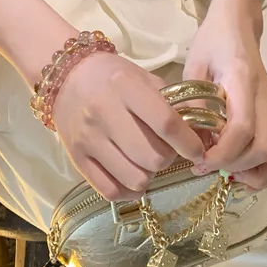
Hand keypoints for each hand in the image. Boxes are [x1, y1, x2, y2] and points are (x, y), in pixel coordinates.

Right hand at [52, 51, 206, 201]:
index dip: (188, 142)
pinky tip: (133, 177)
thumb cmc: (112, 76)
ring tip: (146, 162)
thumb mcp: (143, 77)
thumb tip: (200, 134)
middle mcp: (105, 113)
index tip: (197, 150)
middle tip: (165, 150)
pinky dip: (129, 190)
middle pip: (153, 157)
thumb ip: (171, 103)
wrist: (66, 76)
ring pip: (135, 178)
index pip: (166, 123)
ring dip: (150, 176)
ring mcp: (88, 138)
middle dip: (168, 159)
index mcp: (126, 87)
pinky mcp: (76, 158)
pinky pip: (111, 191)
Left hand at [182, 7, 266, 189]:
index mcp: (244, 81)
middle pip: (264, 148)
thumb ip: (193, 104)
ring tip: (229, 174)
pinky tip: (245, 169)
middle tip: (206, 166)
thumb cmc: (212, 44)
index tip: (199, 162)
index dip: (223, 154)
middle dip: (235, 167)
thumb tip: (193, 144)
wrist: (237, 27)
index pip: (243, 128)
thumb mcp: (193, 67)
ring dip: (258, 174)